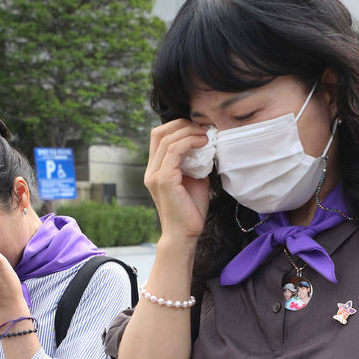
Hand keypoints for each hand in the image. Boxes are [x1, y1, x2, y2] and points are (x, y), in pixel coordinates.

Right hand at [145, 119, 210, 242]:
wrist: (185, 234)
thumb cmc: (190, 210)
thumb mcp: (194, 179)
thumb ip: (194, 162)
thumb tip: (206, 144)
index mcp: (155, 169)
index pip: (159, 136)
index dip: (178, 126)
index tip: (199, 128)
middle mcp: (151, 170)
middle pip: (160, 132)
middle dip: (183, 125)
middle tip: (203, 128)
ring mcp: (155, 175)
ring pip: (167, 139)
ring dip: (189, 132)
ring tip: (206, 135)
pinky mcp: (163, 180)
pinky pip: (174, 151)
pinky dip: (189, 142)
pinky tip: (203, 143)